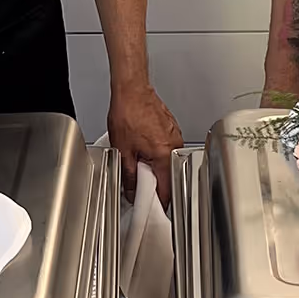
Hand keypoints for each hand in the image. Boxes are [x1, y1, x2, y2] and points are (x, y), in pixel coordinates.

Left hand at [107, 83, 181, 205]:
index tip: (153, 207)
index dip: (159, 202)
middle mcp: (174, 145)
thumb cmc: (128, 113)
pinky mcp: (172, 128)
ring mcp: (175, 135)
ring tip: (138, 157)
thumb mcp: (123, 151)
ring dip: (155, 164)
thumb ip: (129, 176)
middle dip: (154, 181)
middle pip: (168, 174)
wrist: (132, 89)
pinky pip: (167, 147)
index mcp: (164, 154)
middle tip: (139, 181)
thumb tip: (132, 191)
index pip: (167, 188)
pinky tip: (143, 145)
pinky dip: (156, 151)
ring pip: (167, 160)